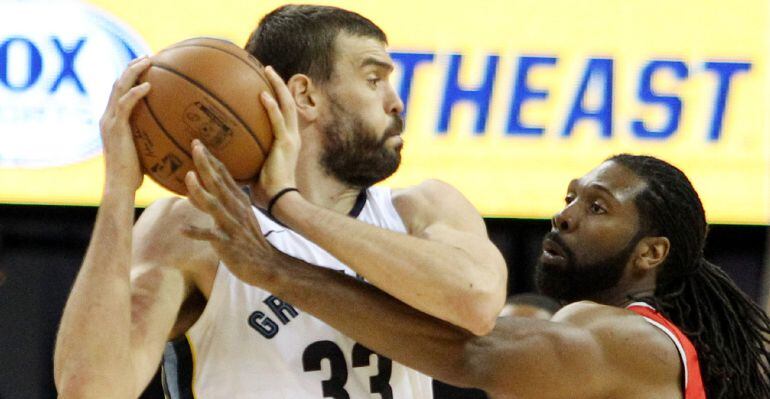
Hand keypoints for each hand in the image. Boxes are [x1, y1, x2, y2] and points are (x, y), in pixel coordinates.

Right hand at [99, 56, 151, 192]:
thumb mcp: (143, 152)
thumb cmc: (134, 176)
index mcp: (112, 122)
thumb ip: (151, 141)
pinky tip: (149, 85)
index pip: (118, 93)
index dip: (129, 77)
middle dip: (131, 68)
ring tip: (148, 61)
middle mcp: (107, 118)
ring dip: (133, 72)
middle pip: (117, 84)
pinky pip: (125, 104)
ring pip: (119, 88)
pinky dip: (136, 92)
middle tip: (148, 57)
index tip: (145, 67)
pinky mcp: (115, 128)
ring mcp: (109, 122)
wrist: (120, 187)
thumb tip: (173, 139)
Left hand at [182, 140, 281, 285]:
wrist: (268, 265)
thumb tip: (192, 192)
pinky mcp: (228, 242)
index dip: (211, 159)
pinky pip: (210, 236)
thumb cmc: (249, 241)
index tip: (198, 143)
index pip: (224, 175)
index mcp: (238, 201)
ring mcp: (232, 225)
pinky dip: (196, 232)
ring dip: (201, 191)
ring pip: (215, 205)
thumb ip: (215, 203)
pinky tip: (181, 229)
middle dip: (206, 164)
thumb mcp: (236, 217)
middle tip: (195, 145)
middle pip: (219, 183)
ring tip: (188, 176)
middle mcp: (236, 209)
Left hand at [249, 66, 300, 207]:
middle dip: (280, 84)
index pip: (284, 114)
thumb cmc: (264, 189)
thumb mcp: (252, 167)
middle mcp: (291, 136)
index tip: (267, 83)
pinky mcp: (285, 143)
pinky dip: (271, 105)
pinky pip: (278, 120)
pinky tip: (262, 93)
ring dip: (279, 86)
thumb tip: (216, 150)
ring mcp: (290, 138)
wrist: (278, 199)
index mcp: (286, 141)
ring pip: (287, 105)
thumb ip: (241, 155)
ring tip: (268, 71)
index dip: (278, 97)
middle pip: (288, 103)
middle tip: (268, 69)